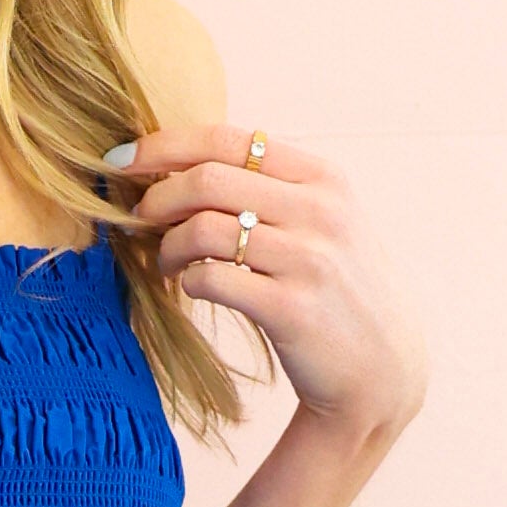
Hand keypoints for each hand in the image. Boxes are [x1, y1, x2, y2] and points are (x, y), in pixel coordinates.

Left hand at [101, 127, 428, 458]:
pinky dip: (188, 282)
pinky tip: (191, 288)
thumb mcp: (323, 220)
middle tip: (138, 219)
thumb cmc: (337, 287)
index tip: (123, 159)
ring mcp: (309, 260)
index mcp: (323, 178)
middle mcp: (320, 211)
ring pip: (202, 230)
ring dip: (167, 247)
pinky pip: (212, 281)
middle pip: (207, 180)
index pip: (228, 140)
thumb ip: (270, 187)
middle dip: (156, 197)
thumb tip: (179, 164)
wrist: (383, 366)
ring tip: (167, 264)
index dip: (164, 145)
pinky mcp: (292, 309)